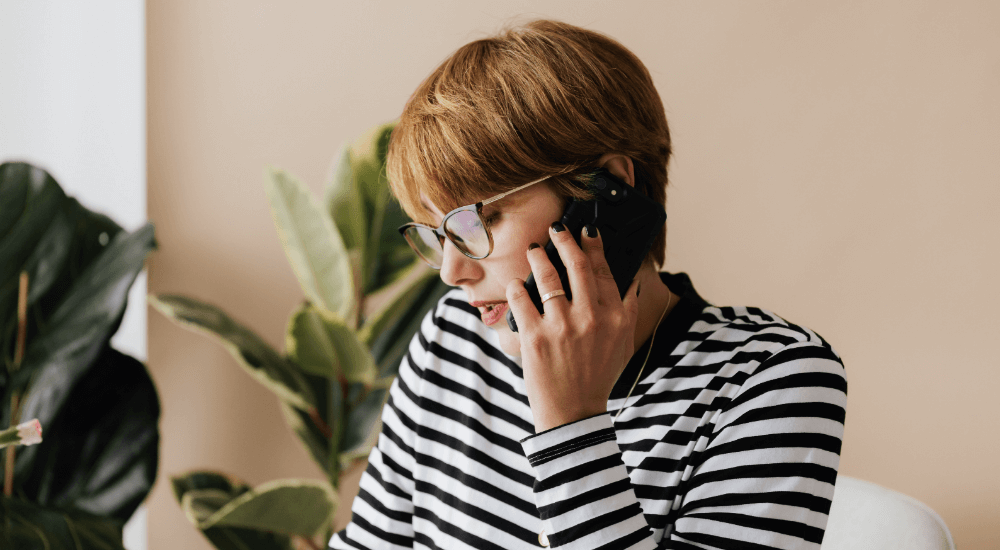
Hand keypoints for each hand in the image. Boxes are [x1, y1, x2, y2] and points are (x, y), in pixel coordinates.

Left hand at [506, 223, 640, 432]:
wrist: (573, 413)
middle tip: (556, 229)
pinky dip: (517, 287)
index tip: (587, 229)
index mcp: (616, 317)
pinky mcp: (534, 337)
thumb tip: (630, 279)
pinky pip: (521, 299)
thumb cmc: (597, 376)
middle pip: (577, 264)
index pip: (604, 270)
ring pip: (547, 276)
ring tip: (533, 249)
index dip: (594, 245)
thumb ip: (629, 311)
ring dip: (538, 256)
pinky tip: (516, 283)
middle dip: (565, 239)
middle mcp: (591, 318)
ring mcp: (561, 326)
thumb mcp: (623, 344)